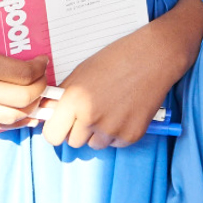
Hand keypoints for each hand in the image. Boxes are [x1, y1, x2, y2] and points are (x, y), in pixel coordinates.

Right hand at [0, 0, 47, 131]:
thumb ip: (3, 39)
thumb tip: (34, 47)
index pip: (23, 77)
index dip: (40, 69)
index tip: (43, 60)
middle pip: (21, 101)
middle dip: (40, 90)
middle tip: (44, 77)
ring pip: (10, 118)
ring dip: (29, 108)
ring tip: (37, 95)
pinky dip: (12, 119)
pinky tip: (21, 108)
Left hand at [38, 0, 202, 149]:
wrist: (153, 58)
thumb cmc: (115, 60)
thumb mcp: (81, 72)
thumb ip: (64, 96)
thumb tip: (50, 113)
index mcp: (74, 100)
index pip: (52, 135)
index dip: (55, 130)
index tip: (60, 124)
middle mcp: (91, 118)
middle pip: (73, 142)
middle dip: (78, 130)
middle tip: (89, 112)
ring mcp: (112, 129)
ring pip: (94, 144)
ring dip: (98, 133)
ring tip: (110, 108)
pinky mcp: (131, 136)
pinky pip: (115, 143)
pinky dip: (117, 132)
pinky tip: (125, 111)